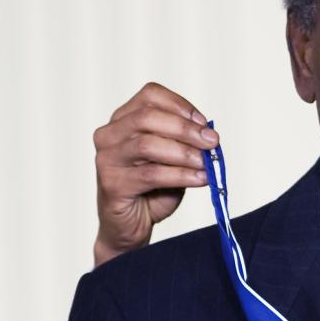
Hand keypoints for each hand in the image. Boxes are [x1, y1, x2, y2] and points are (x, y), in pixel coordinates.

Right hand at [92, 82, 217, 266]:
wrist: (133, 225)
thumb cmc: (154, 188)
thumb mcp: (174, 158)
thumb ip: (185, 143)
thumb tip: (209, 135)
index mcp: (123, 119)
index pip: (150, 95)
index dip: (181, 105)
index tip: (205, 123)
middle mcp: (109, 135)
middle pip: (148, 116)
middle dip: (186, 129)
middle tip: (212, 142)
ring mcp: (107, 158)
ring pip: (148, 144)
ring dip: (185, 153)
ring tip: (207, 163)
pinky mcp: (112, 183)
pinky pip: (151, 174)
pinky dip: (181, 175)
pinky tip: (200, 179)